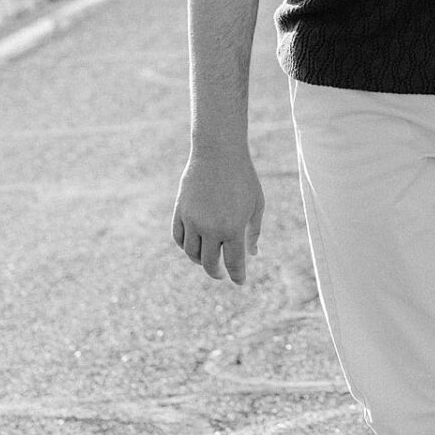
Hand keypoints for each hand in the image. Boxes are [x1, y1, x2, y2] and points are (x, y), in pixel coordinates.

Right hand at [171, 139, 264, 282]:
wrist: (218, 153)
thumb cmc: (243, 177)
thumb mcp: (256, 204)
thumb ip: (254, 231)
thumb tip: (253, 254)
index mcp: (233, 228)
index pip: (234, 262)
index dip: (237, 275)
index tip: (239, 282)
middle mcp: (210, 228)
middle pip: (209, 263)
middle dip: (217, 273)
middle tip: (222, 274)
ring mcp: (192, 220)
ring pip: (192, 253)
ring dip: (200, 261)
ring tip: (209, 260)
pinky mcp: (180, 211)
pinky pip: (178, 237)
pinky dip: (185, 246)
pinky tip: (194, 246)